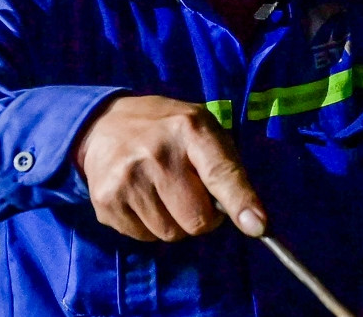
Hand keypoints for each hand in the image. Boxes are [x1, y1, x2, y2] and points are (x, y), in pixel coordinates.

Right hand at [75, 94, 265, 242]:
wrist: (104, 124)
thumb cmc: (168, 130)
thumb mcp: (203, 128)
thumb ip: (228, 167)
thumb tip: (252, 220)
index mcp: (191, 128)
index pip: (221, 173)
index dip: (241, 203)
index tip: (258, 226)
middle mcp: (157, 153)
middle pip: (197, 219)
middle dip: (203, 217)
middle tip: (193, 195)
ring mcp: (128, 179)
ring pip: (171, 234)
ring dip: (175, 222)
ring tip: (164, 192)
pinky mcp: (105, 201)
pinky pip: (144, 238)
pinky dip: (149, 226)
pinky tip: (142, 197)